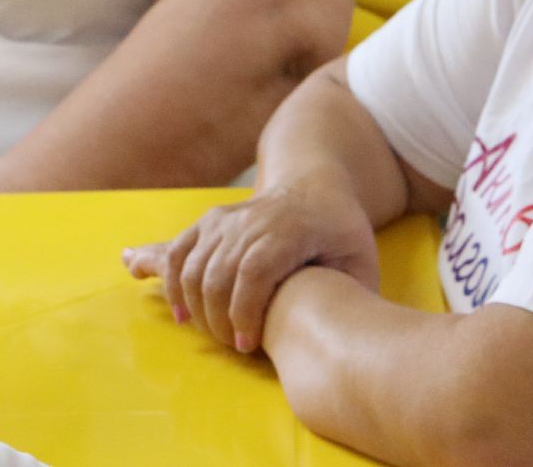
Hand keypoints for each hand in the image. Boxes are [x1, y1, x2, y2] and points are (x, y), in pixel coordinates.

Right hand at [123, 175, 378, 352]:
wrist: (316, 185)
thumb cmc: (340, 231)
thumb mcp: (359, 256)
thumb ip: (353, 290)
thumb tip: (343, 329)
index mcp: (293, 228)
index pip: (255, 270)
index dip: (245, 310)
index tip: (247, 344)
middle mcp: (255, 219)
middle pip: (219, 273)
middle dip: (220, 319)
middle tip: (236, 346)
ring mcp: (229, 217)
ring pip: (194, 266)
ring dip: (196, 308)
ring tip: (215, 335)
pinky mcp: (211, 220)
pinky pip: (180, 252)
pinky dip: (172, 284)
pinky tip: (182, 315)